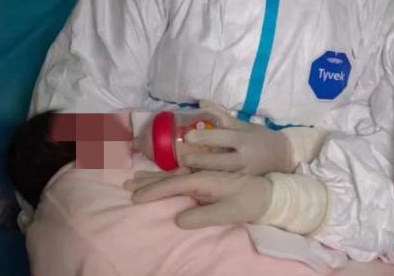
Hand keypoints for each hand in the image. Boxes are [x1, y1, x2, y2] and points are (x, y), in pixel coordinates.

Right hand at [125, 170, 271, 228]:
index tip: (135, 198)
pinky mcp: (207, 175)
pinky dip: (168, 174)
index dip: (152, 192)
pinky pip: (181, 173)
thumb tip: (178, 220)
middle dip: (147, 180)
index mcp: (203, 180)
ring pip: (173, 173)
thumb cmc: (249, 202)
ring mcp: (203, 173)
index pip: (171, 185)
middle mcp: (200, 173)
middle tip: (126, 184)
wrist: (268, 191)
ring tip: (136, 176)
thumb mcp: (228, 213)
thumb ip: (203, 216)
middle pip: (168, 176)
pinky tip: (162, 175)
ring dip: (154, 175)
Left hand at [180, 101, 293, 174]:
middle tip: (182, 158)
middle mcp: (244, 158)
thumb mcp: (242, 125)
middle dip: (199, 160)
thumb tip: (201, 103)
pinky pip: (226, 182)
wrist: (284, 156)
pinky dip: (212, 180)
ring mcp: (244, 173)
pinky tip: (199, 179)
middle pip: (218, 161)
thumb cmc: (260, 137)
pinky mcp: (245, 184)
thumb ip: (221, 115)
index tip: (188, 136)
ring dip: (202, 172)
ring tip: (185, 169)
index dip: (204, 137)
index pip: (222, 137)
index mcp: (243, 139)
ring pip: (221, 175)